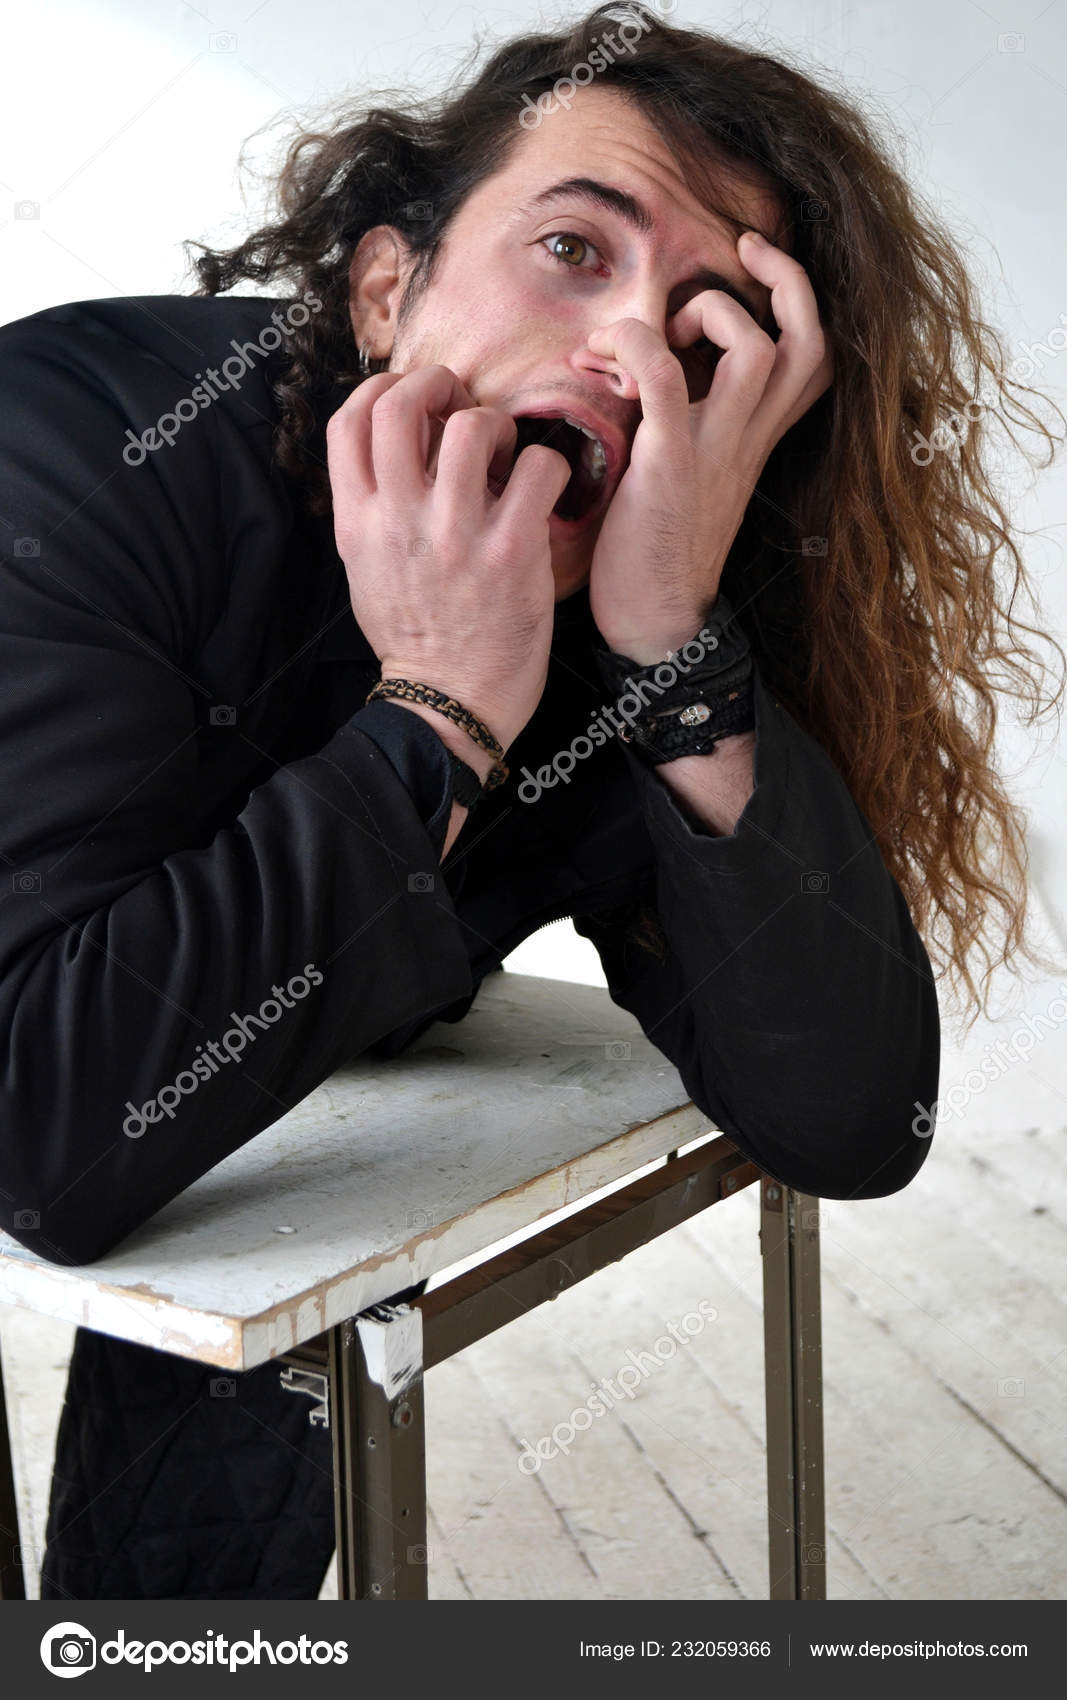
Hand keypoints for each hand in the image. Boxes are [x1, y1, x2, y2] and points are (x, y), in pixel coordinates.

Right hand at [326, 363, 570, 751]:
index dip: (382, 389)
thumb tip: (400, 448)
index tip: (412, 399)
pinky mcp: (509, 552)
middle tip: (462, 402)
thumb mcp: (366, 568)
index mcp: (358, 521)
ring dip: (496, 425)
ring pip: (472, 425)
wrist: (449, 703)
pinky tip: (541, 490)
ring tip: (505, 456)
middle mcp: (399, 519)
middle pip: (401, 404)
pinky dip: (547, 466)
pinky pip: (537, 468)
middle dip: (438, 384)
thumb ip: (374, 507)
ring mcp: (454, 534)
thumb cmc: (415, 634)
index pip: (348, 419)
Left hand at [585, 230, 833, 662]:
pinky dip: (633, 346)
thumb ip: (687, 422)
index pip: (815, 358)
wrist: (653, 625)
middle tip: (733, 260)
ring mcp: (715, 451)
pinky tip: (601, 357)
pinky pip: (664, 378)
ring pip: (755, 350)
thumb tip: (646, 369)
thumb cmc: (654, 552)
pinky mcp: (670, 465)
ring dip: (708, 315)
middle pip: (811, 342)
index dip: (797, 299)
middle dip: (783, 280)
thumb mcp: (685, 474)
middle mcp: (748, 439)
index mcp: (755, 440)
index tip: (752, 266)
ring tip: (661, 331)